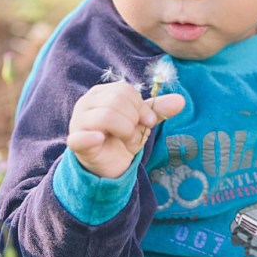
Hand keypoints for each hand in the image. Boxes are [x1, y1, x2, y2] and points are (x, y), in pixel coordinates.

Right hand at [66, 81, 184, 178]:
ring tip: (125, 140)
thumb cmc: (121, 139)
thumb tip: (181, 100)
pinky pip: (81, 137)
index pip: (125, 91)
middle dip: (133, 120)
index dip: (142, 108)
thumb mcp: (142, 123)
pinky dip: (92, 137)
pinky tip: (100, 139)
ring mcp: (78, 121)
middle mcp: (86, 103)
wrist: (108, 166)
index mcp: (101, 93)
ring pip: (106, 116)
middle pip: (116, 101)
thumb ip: (158, 110)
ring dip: (124, 131)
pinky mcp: (75, 141)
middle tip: (133, 134)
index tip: (147, 122)